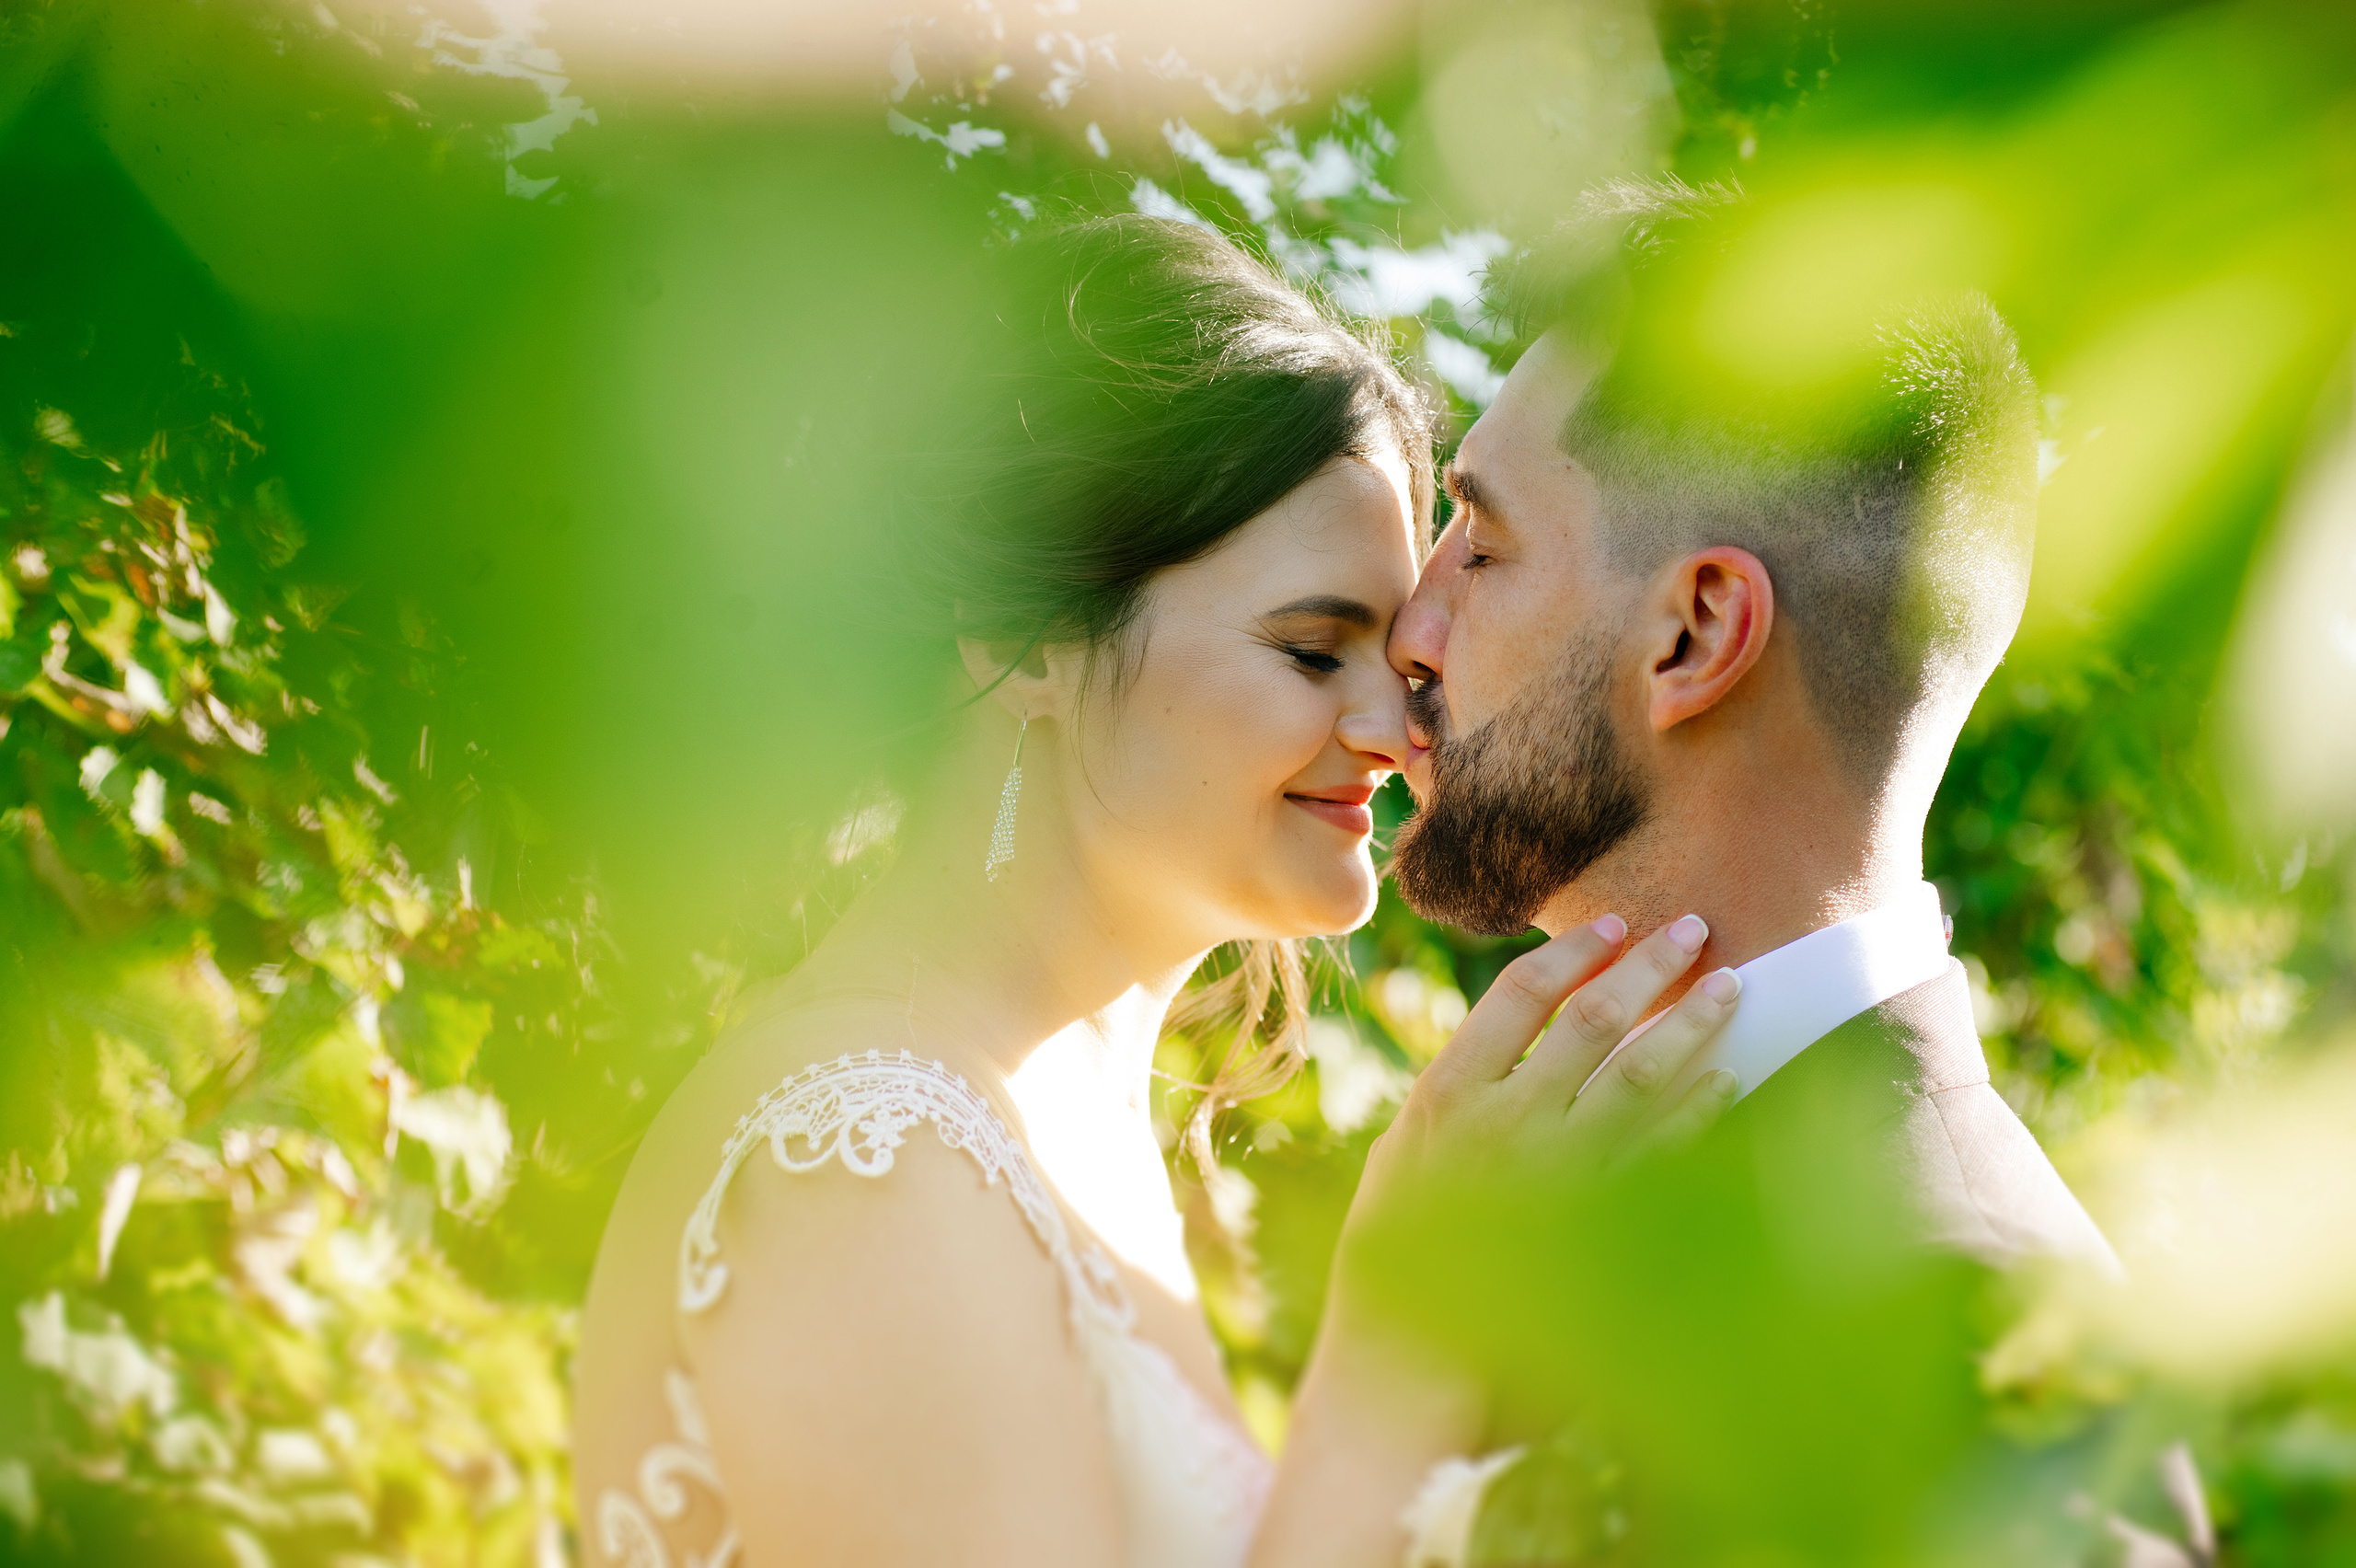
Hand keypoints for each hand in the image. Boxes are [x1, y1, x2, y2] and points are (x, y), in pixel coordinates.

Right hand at [1348, 912, 1741, 1241]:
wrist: (1408, 1367)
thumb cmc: (1394, 1268)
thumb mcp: (1397, 1165)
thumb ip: (1442, 1107)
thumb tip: (1485, 1060)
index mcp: (1445, 1097)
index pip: (1519, 995)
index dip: (1574, 952)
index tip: (1617, 924)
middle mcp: (1502, 1123)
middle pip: (1592, 1019)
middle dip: (1649, 966)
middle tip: (1695, 929)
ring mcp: (1554, 1172)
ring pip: (1638, 1073)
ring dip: (1689, 1022)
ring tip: (1730, 986)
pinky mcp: (1598, 1223)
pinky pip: (1662, 1150)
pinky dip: (1699, 1109)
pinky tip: (1727, 1076)